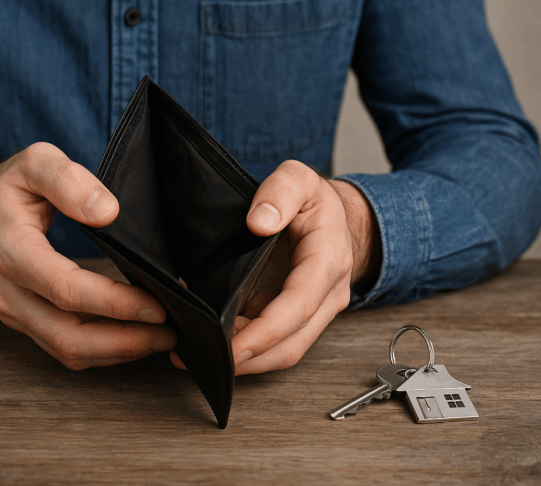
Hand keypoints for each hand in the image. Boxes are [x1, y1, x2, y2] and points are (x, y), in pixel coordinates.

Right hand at [0, 142, 175, 369]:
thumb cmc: (9, 190)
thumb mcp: (34, 163)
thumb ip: (68, 179)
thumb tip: (107, 212)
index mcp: (10, 250)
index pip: (65, 288)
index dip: (114, 303)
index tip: (156, 304)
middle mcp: (8, 291)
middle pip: (68, 335)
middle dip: (124, 340)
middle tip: (170, 332)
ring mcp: (14, 313)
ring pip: (67, 350)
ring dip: (118, 351)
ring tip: (161, 339)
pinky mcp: (26, 324)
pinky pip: (64, 349)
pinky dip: (103, 351)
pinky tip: (134, 339)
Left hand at [173, 160, 379, 374]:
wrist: (335, 217)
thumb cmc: (315, 201)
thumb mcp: (300, 179)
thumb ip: (280, 192)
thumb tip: (259, 222)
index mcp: (328, 260)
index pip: (299, 305)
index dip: (266, 331)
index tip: (234, 345)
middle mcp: (328, 294)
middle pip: (293, 342)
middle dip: (251, 358)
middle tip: (207, 361)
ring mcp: (316, 311)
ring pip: (286, 351)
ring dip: (249, 361)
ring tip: (206, 356)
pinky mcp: (301, 318)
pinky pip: (278, 344)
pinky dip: (250, 351)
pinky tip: (221, 346)